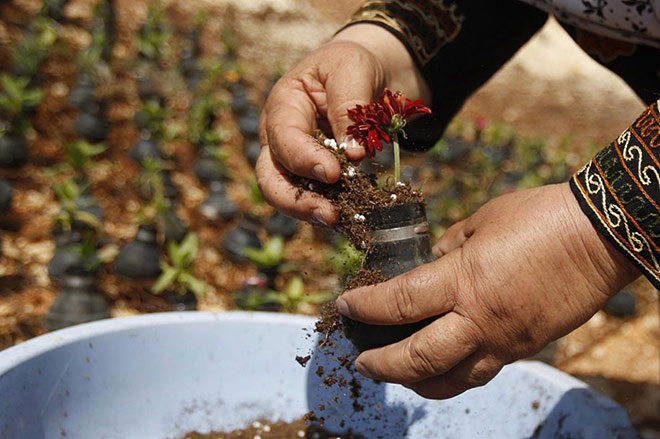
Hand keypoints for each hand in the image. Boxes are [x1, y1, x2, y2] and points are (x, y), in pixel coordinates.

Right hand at [256, 24, 429, 225]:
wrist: (366, 75)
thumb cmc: (351, 65)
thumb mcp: (352, 69)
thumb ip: (349, 107)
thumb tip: (352, 153)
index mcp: (283, 106)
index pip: (284, 138)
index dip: (304, 159)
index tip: (335, 173)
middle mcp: (280, 139)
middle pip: (271, 179)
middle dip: (296, 201)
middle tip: (330, 214)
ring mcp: (294, 162)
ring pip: (290, 196)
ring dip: (314, 213)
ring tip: (344, 222)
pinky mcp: (315, 178)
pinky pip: (317, 200)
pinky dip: (333, 212)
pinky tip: (354, 220)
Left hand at [336, 183, 638, 398]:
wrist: (600, 238)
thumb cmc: (539, 218)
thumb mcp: (482, 222)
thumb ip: (448, 247)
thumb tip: (428, 261)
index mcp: (463, 280)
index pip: (399, 303)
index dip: (365, 307)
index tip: (345, 305)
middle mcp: (479, 320)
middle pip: (418, 359)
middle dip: (382, 365)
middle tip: (361, 362)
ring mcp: (504, 341)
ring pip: (451, 380)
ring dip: (416, 382)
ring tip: (396, 375)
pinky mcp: (525, 348)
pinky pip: (480, 372)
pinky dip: (453, 376)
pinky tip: (442, 367)